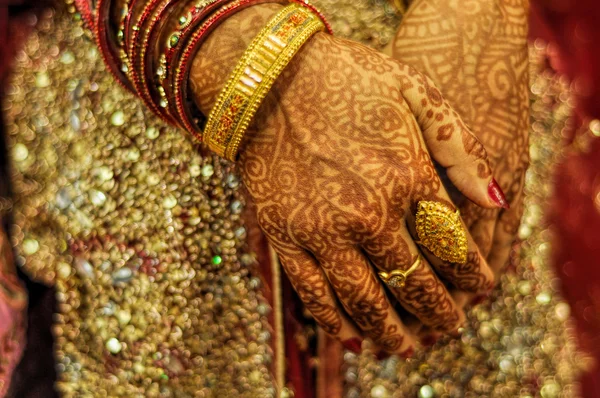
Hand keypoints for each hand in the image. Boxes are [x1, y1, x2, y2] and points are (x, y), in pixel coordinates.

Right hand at [190, 5, 505, 354]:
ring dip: (390, 332)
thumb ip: (460, 148)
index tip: (482, 290)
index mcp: (407, 175)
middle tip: (452, 328)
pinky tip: (352, 338)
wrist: (268, 76)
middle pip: (414, 282)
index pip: (452, 245)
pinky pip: (313, 294)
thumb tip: (496, 202)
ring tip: (407, 349)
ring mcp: (322, 230)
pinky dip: (335, 323)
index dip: (473, 274)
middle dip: (439, 312)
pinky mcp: (284, 236)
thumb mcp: (414, 92)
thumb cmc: (345, 78)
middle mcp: (368, 213)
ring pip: (364, 300)